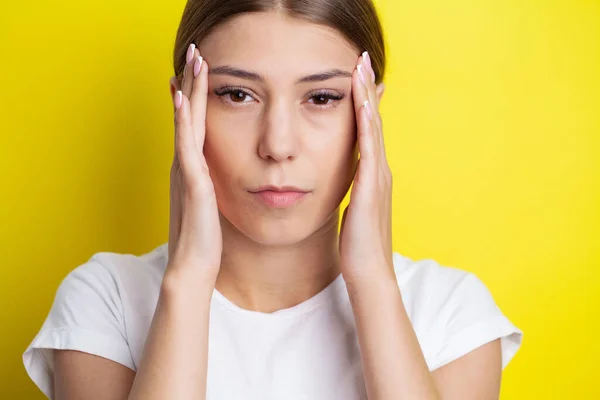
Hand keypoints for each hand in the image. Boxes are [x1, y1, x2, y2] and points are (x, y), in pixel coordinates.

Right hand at [167, 43, 221, 281]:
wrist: (192, 268)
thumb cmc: (203, 241)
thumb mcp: (208, 207)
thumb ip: (209, 189)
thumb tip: (213, 180)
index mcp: (192, 170)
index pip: (194, 126)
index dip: (193, 98)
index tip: (194, 74)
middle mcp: (185, 167)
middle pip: (188, 118)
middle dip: (190, 85)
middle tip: (193, 54)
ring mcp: (186, 174)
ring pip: (186, 125)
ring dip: (188, 93)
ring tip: (190, 64)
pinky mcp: (193, 185)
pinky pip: (187, 147)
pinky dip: (184, 123)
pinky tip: (182, 101)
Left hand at [339, 51, 391, 283]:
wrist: (369, 275)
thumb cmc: (358, 247)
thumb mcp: (354, 211)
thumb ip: (354, 192)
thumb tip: (348, 182)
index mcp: (373, 175)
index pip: (368, 130)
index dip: (363, 102)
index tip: (355, 76)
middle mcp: (379, 172)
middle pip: (374, 122)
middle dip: (367, 90)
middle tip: (362, 59)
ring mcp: (379, 179)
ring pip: (374, 130)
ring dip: (367, 99)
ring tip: (362, 69)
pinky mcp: (372, 190)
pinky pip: (369, 152)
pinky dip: (367, 127)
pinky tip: (363, 107)